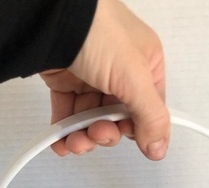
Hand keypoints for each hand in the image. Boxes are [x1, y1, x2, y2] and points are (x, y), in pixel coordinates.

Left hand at [40, 0, 169, 160]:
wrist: (49, 18)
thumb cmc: (95, 31)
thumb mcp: (134, 78)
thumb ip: (151, 117)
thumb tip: (159, 148)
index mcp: (145, 66)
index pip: (149, 111)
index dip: (137, 129)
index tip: (126, 135)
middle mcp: (121, 72)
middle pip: (118, 120)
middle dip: (106, 134)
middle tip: (98, 132)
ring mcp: (92, 77)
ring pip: (92, 121)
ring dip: (84, 138)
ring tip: (75, 141)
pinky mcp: (66, 81)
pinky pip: (68, 115)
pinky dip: (65, 132)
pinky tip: (63, 142)